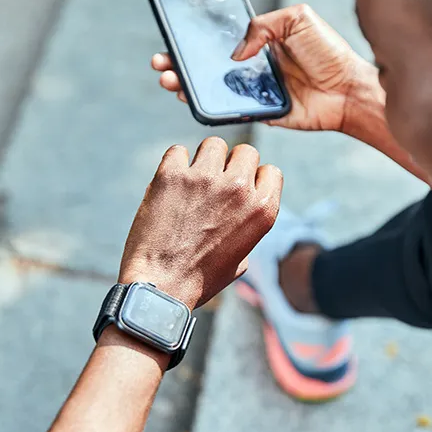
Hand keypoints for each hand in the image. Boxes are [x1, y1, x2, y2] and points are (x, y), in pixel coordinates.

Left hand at [118, 137, 281, 309]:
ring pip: (214, 145)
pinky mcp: (172, 174)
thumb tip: (240, 212)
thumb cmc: (199, 278)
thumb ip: (247, 227)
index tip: (241, 189)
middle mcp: (238, 189)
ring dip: (205, 159)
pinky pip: (178, 150)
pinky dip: (174, 164)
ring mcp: (205, 178)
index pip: (271, 170)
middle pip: (246, 151)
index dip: (256, 179)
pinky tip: (171, 184)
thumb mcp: (241, 258)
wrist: (160, 286)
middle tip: (215, 184)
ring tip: (192, 181)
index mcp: (261, 209)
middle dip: (233, 164)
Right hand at [152, 4, 380, 132]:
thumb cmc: (328, 52)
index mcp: (260, 45)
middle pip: (207, 69)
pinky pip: (233, 112)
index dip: (193, 43)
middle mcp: (254, 69)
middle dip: (180, 66)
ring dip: (188, 87)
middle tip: (162, 65)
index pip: (218, 43)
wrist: (348, 88)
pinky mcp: (262, 114)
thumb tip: (236, 54)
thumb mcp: (297, 19)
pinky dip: (213, 108)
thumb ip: (262, 26)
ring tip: (170, 81)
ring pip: (214, 92)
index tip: (171, 41)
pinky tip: (196, 101)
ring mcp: (256, 93)